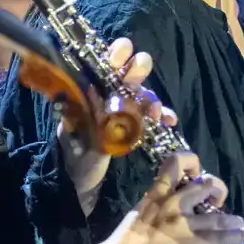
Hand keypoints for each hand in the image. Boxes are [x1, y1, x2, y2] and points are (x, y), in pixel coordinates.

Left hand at [58, 37, 176, 212]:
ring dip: (150, 98)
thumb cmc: (75, 165)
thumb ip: (84, 117)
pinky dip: (159, 116)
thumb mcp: (76, 140)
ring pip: (139, 97)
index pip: (98, 72)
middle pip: (122, 79)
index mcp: (84, 101)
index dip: (111, 58)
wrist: (82, 193)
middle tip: (142, 64)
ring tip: (156, 110)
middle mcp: (103, 103)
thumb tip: (91, 89)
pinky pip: (148, 117)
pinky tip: (167, 120)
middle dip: (135, 70)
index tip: (123, 50)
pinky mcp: (132, 130)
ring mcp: (119, 116)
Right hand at [67, 152, 243, 243]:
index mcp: (156, 194)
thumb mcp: (138, 214)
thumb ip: (155, 205)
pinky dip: (241, 235)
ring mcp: (184, 223)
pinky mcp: (192, 243)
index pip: (175, 163)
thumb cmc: (123, 242)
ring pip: (217, 214)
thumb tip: (166, 203)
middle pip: (204, 185)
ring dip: (231, 218)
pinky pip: (221, 237)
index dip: (191, 163)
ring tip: (238, 221)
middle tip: (215, 201)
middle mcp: (173, 203)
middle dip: (215, 190)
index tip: (195, 174)